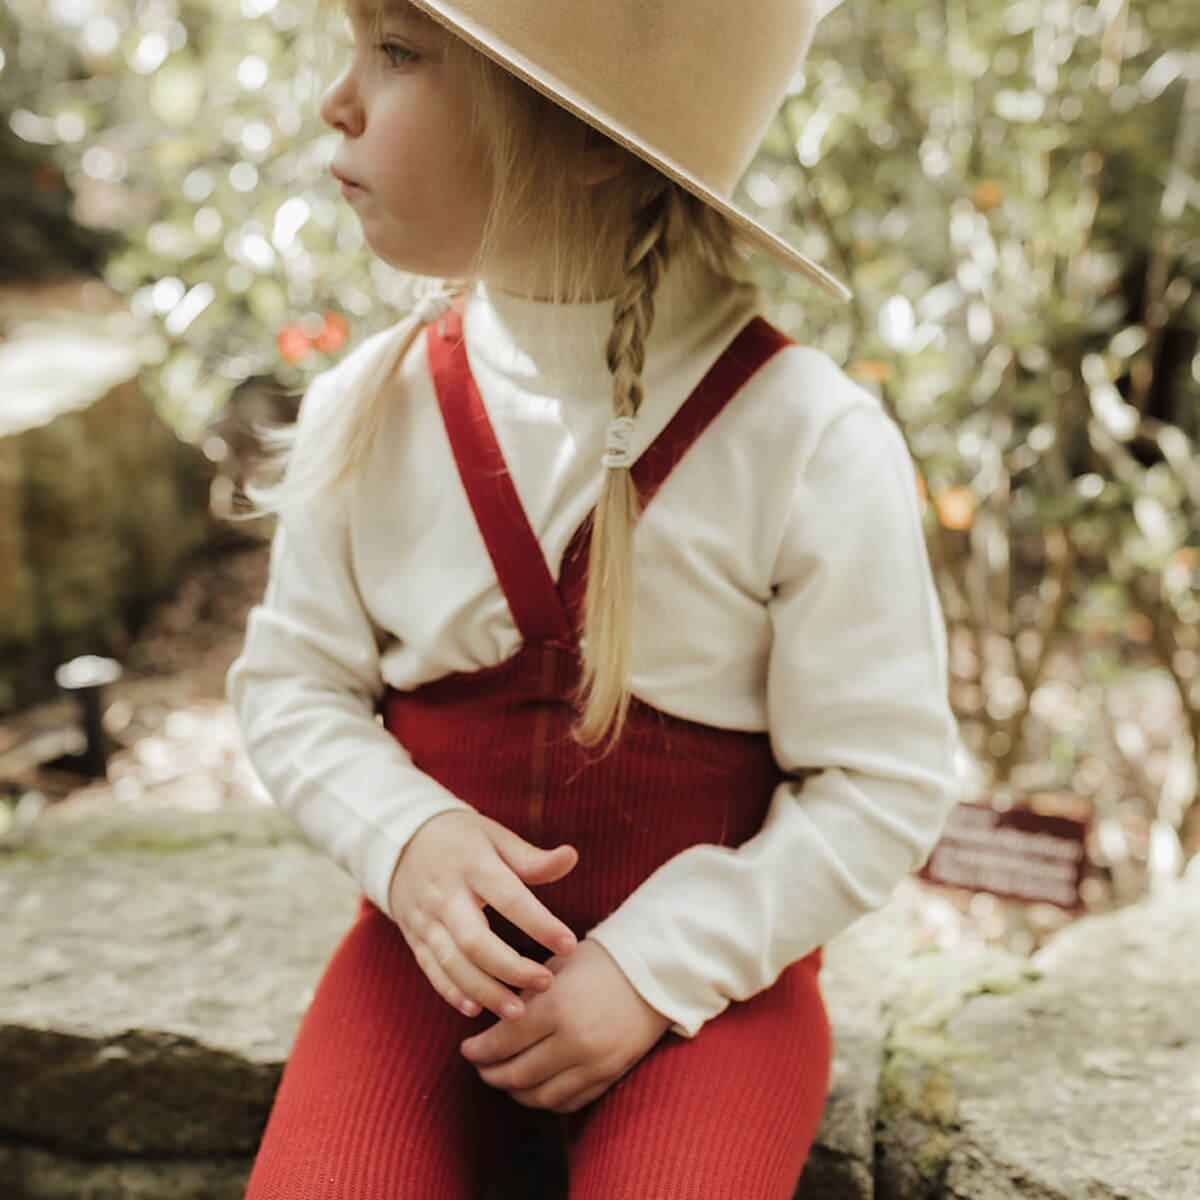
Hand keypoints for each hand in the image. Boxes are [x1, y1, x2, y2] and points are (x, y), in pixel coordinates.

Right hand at [388, 811, 578, 1021]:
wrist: (400, 840)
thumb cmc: (462, 838)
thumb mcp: (495, 836)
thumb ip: (531, 857)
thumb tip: (571, 857)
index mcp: (473, 864)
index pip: (509, 899)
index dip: (539, 924)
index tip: (569, 944)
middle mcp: (445, 894)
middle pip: (475, 940)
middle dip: (511, 968)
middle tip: (546, 983)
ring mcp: (426, 918)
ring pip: (452, 962)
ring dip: (485, 990)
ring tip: (518, 1012)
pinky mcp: (414, 936)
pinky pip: (431, 969)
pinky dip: (451, 992)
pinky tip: (476, 1009)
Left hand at [460, 939, 671, 1113]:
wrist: (656, 972)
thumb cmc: (600, 961)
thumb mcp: (556, 968)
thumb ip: (524, 996)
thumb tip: (492, 1022)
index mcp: (556, 1007)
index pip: (503, 1042)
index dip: (478, 1051)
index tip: (466, 1049)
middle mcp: (574, 1041)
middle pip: (517, 1075)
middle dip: (491, 1074)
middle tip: (480, 1066)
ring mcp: (594, 1064)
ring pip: (540, 1097)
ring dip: (515, 1092)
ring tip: (504, 1078)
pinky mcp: (609, 1076)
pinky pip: (568, 1103)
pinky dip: (546, 1100)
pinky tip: (535, 1087)